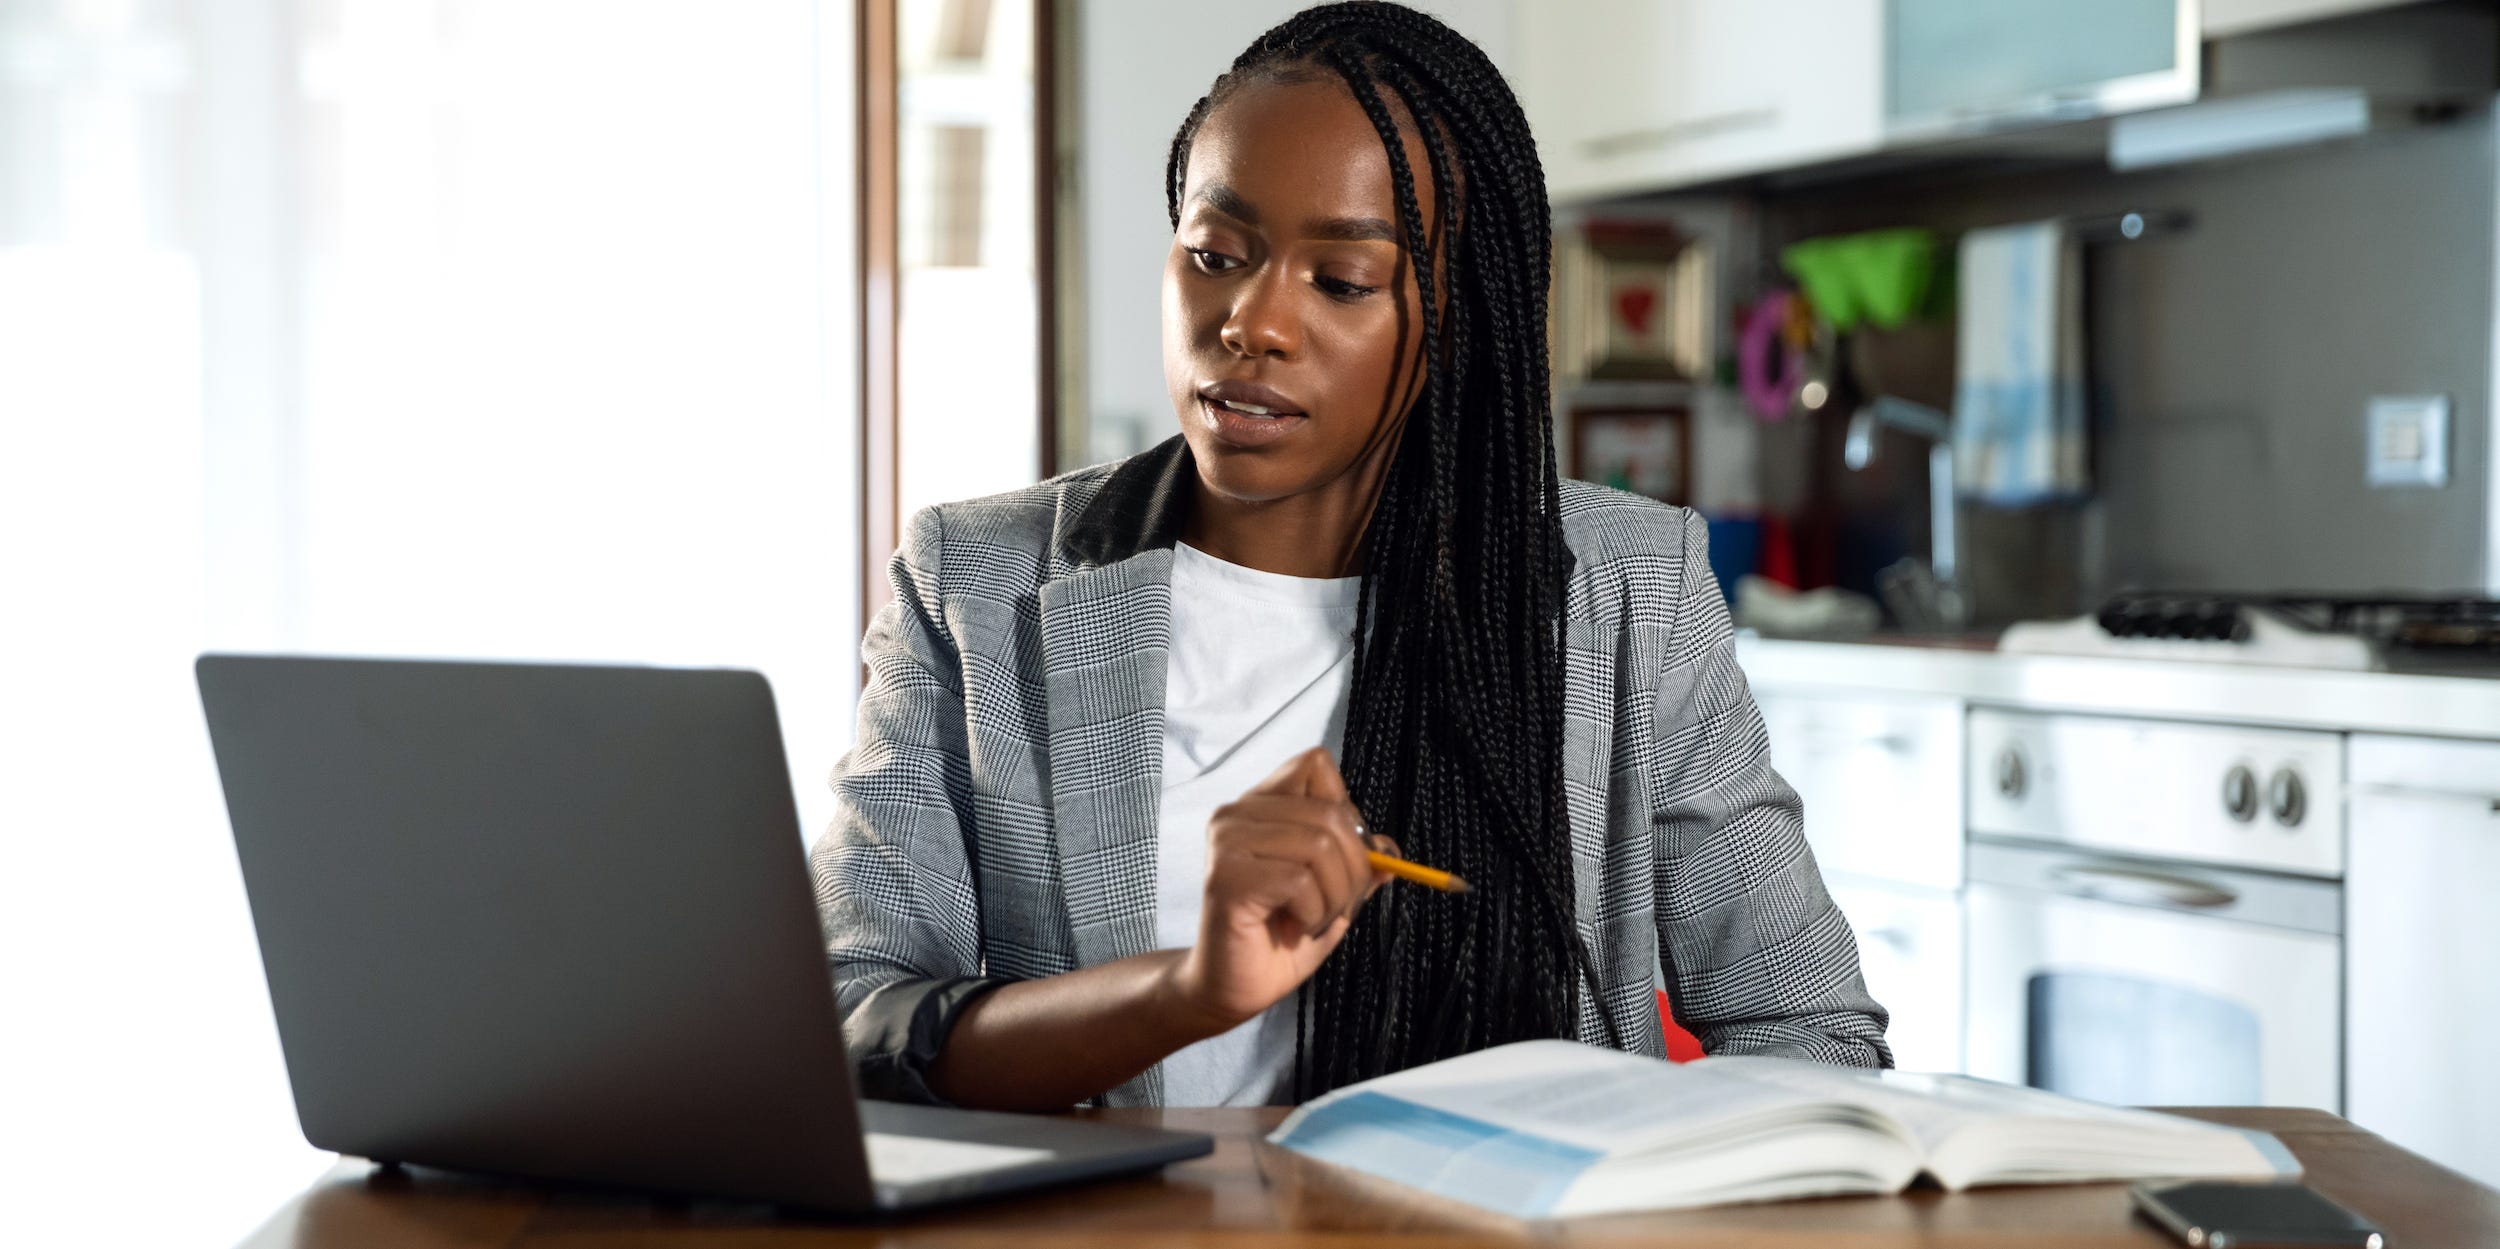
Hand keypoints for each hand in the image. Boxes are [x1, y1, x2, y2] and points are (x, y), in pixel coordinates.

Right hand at [1165, 747, 1390, 1031]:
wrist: (1233, 988)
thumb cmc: (1279, 936)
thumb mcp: (1333, 894)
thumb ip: (1358, 865)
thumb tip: (1390, 850)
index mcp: (1261, 805)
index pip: (1315, 765)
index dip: (1345, 812)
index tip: (1338, 858)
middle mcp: (1237, 813)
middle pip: (1331, 812)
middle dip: (1353, 870)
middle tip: (1334, 907)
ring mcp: (1227, 842)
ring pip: (1319, 845)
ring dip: (1333, 897)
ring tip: (1312, 920)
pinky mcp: (1226, 877)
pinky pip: (1299, 880)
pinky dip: (1313, 913)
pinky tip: (1294, 928)